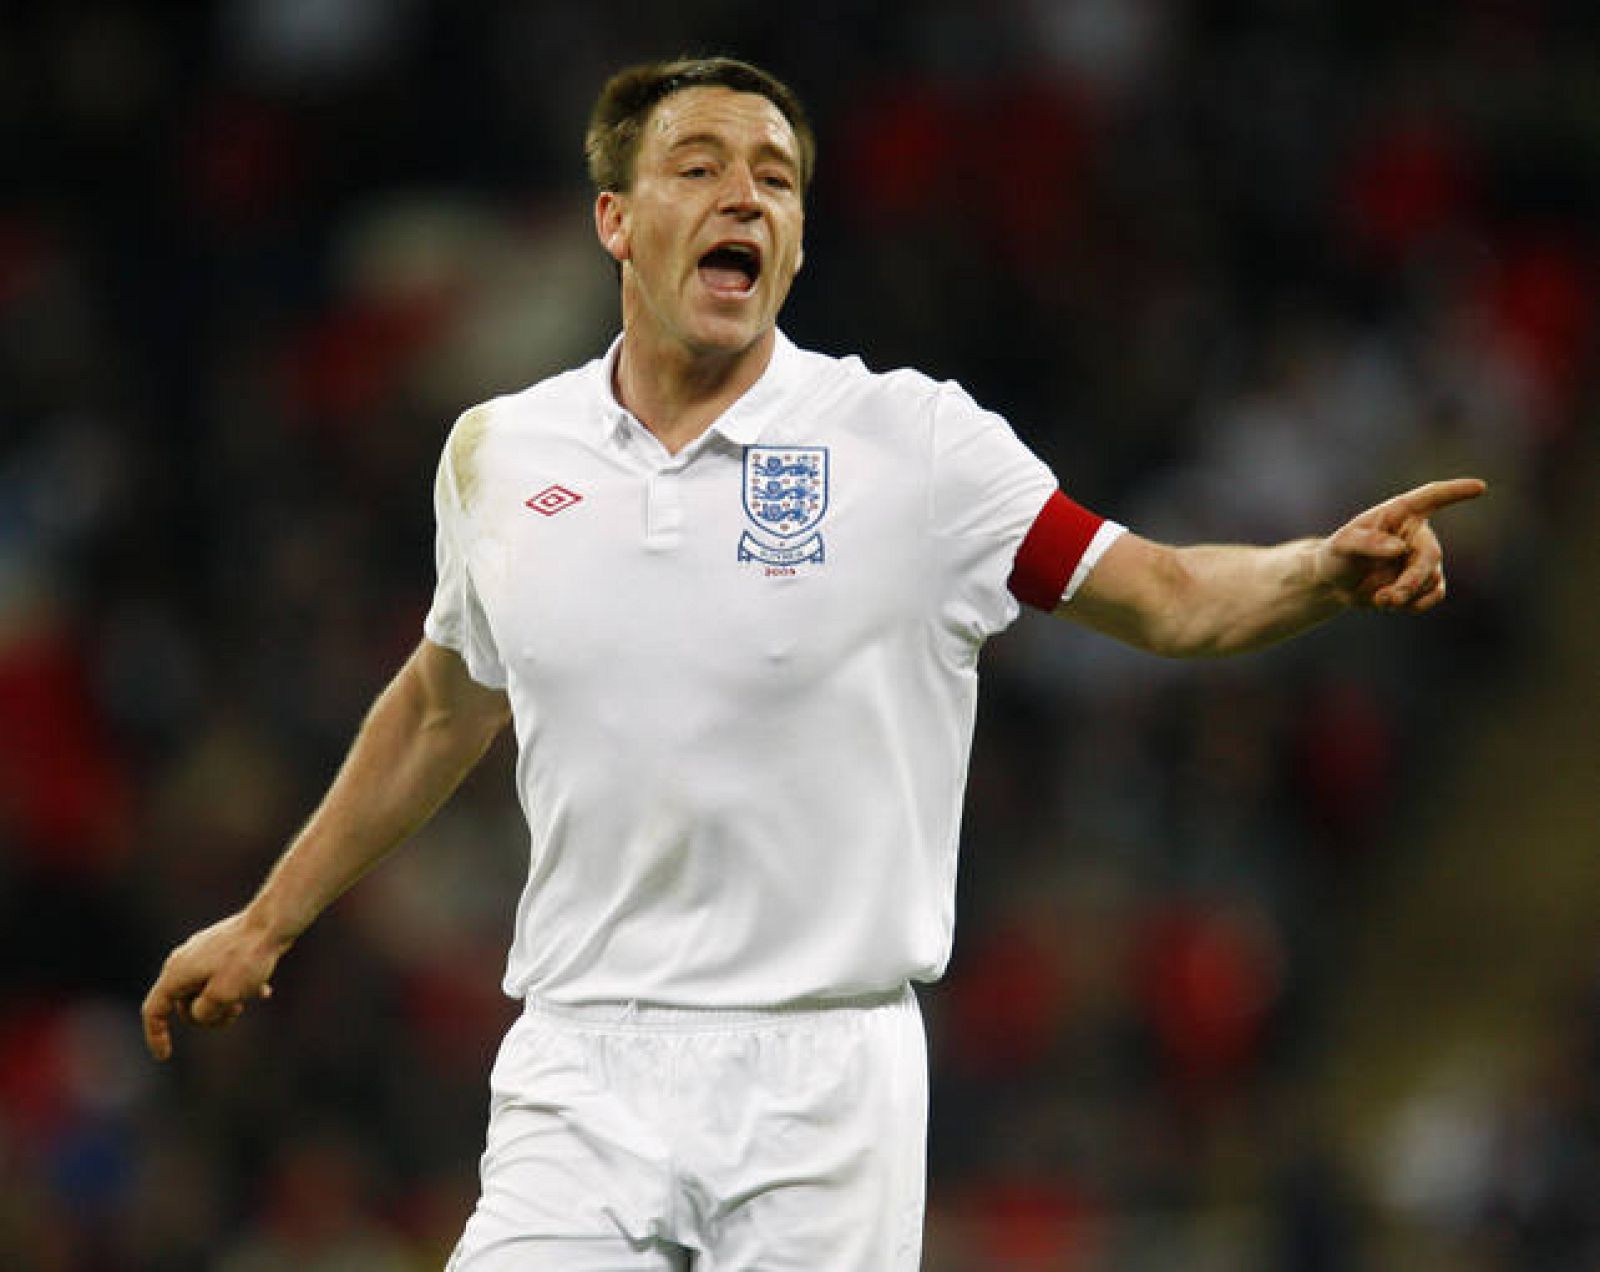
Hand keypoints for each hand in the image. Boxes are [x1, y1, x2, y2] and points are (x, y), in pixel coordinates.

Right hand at [141, 910, 287, 1060]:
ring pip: (205, 991)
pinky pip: (223, 977)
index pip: (154, 1010)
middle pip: (184, 1004)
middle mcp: (183, 961)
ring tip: (252, 994)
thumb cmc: (248, 958)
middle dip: (207, 1017)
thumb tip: (201, 1013)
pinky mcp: (222, 948)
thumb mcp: (223, 996)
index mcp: (176, 973)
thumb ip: (204, 1013)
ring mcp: (202, 953)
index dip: (156, 1036)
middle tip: (237, 1012)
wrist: (273, 921)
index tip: (165, 1056)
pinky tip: (263, 991)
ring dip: (225, 1002)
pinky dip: (239, 988)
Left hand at [1315, 478, 1486, 612]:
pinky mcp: (1423, 582)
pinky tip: (1397, 606)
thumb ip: (1365, 543)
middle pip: (1430, 555)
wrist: (1334, 584)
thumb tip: (1399, 548)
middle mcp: (1416, 534)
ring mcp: (1421, 559)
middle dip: (1412, 579)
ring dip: (1407, 594)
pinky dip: (1417, 604)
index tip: (1479, 487)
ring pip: (1431, 579)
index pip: (1430, 497)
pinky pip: (1434, 595)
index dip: (1454, 492)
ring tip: (1380, 600)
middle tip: (1390, 597)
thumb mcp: (1340, 546)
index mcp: (1399, 513)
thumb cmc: (1336, 555)